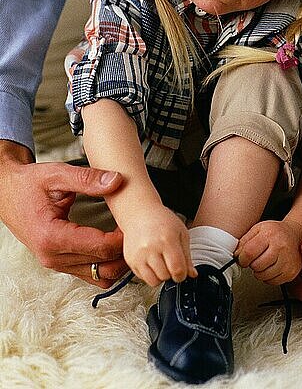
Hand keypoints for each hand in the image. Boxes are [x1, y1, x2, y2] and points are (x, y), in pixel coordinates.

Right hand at [0, 141, 126, 287]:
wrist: (6, 193)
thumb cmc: (28, 184)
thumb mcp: (57, 175)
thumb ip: (87, 178)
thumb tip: (116, 180)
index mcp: (51, 237)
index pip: (99, 248)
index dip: (122, 239)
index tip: (135, 224)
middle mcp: (52, 257)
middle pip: (103, 266)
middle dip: (124, 251)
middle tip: (137, 232)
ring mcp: (55, 263)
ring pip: (99, 277)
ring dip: (118, 262)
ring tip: (128, 240)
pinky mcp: (59, 264)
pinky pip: (90, 275)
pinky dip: (106, 265)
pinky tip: (115, 247)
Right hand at [121, 204, 197, 286]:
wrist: (140, 213)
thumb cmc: (161, 220)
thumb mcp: (181, 233)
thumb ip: (187, 256)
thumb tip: (192, 274)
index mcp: (167, 240)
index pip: (177, 270)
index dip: (183, 275)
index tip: (182, 272)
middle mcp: (151, 248)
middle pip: (165, 277)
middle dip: (171, 274)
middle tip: (171, 264)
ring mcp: (139, 255)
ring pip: (153, 281)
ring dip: (160, 277)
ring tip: (162, 264)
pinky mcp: (130, 260)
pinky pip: (142, 278)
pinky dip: (149, 274)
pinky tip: (152, 262)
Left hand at [235, 218, 301, 283]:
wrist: (296, 235)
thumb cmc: (276, 232)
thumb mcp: (258, 229)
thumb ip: (245, 241)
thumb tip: (236, 255)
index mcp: (269, 235)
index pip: (249, 252)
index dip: (242, 258)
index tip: (242, 258)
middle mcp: (280, 248)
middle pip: (256, 266)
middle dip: (251, 264)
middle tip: (254, 259)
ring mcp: (287, 261)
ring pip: (263, 276)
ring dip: (259, 272)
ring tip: (263, 262)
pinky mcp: (291, 272)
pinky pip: (272, 282)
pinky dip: (268, 277)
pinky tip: (270, 267)